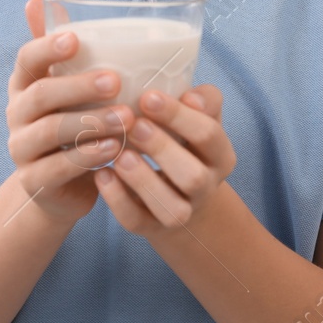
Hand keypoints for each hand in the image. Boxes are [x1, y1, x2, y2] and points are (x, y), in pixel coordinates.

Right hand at [6, 0, 135, 224]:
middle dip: (77, 86)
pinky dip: (87, 157)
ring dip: (90, 122)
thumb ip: (60, 50)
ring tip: (126, 118)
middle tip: (115, 80)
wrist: (60, 187)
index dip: (47, 48)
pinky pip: (58, 167)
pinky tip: (115, 150)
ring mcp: (21, 149)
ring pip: (49, 131)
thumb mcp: (68, 87)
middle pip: (40, 94)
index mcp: (24, 85)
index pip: (26, 59)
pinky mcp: (34, 181)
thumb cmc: (71, 125)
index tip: (75, 39)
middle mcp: (16, 114)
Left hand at [93, 84, 235, 237]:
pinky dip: (117, 200)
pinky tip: (101, 174)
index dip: (179, 116)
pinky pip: (136, 221)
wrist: (176, 189)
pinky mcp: (151, 227)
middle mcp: (206, 188)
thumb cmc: (183, 140)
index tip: (148, 97)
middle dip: (162, 150)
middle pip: (194, 177)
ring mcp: (181, 212)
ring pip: (171, 209)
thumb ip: (202, 100)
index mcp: (220, 156)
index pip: (208, 136)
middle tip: (134, 125)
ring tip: (120, 155)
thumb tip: (191, 96)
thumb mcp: (197, 117)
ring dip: (143, 181)